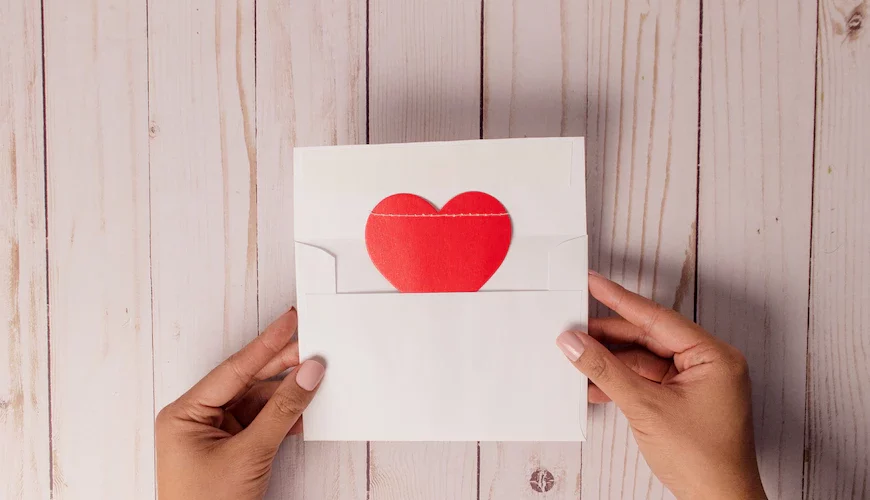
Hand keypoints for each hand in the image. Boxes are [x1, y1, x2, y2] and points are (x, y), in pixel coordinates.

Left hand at [156, 309, 324, 499]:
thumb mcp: (249, 454)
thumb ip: (282, 411)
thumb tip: (308, 374)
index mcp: (184, 413)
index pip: (234, 370)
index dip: (267, 344)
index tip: (291, 320)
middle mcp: (197, 418)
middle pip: (247, 382)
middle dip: (281, 365)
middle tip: (313, 342)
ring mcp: (216, 434)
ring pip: (259, 401)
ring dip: (288, 392)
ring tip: (317, 372)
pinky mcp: (233, 449)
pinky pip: (263, 422)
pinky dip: (286, 416)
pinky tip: (306, 405)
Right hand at [557, 272, 765, 499]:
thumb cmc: (704, 460)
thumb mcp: (645, 407)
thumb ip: (606, 370)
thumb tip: (575, 343)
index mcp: (713, 356)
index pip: (657, 318)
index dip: (620, 300)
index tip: (594, 283)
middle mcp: (707, 364)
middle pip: (647, 337)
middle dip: (608, 337)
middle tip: (573, 327)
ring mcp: (695, 382)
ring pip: (642, 360)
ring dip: (610, 362)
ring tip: (576, 356)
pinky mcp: (682, 399)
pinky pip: (645, 380)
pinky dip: (620, 382)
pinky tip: (593, 383)